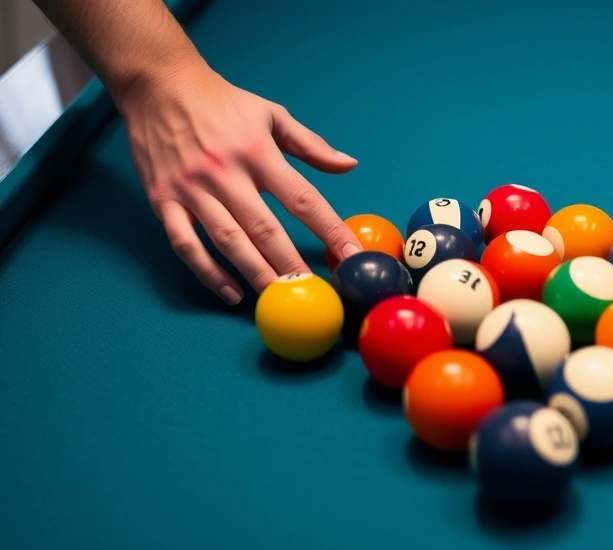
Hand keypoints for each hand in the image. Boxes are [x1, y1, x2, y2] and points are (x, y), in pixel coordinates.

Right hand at [116, 57, 361, 303]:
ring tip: (279, 298)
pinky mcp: (163, 200)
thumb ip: (311, 145)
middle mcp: (226, 174)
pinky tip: (231, 291)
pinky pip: (186, 244)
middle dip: (292, 265)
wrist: (157, 85)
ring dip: (255, 273)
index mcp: (258, 153)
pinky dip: (208, 272)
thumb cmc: (221, 102)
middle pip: (265, 229)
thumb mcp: (272, 114)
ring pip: (228, 242)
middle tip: (314, 292)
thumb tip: (350, 164)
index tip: (351, 256)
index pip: (303, 199)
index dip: (330, 230)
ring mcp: (192, 190)